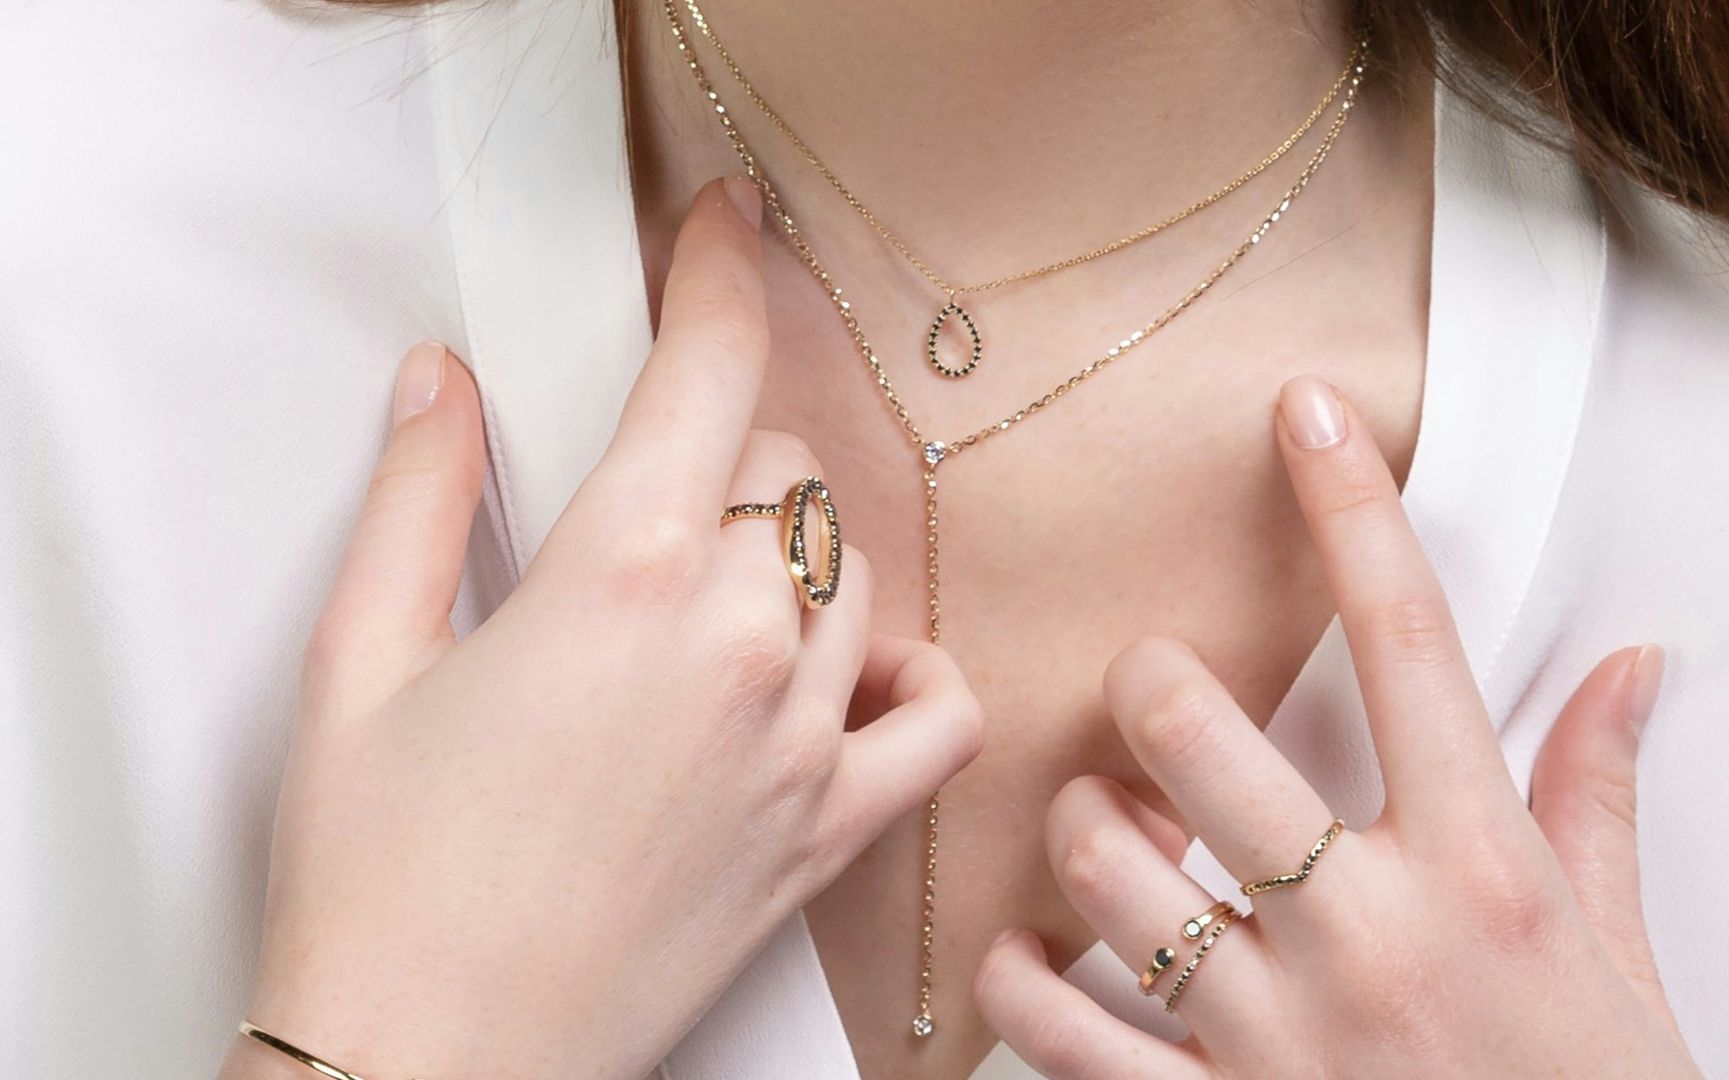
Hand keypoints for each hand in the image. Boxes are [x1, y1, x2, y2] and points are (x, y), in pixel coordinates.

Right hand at [221, 179, 982, 1078]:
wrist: (427, 1061)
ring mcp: (801, 739)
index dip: (721, 273)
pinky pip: (940, 715)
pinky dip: (911, 676)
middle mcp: (736, 642)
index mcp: (619, 576)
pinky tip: (844, 678)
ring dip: (793, 558)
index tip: (726, 222)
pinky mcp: (832, 830)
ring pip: (853, 572)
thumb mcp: (358, 661)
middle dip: (720, 457)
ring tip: (704, 604)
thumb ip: (420, 498)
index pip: (708, 369)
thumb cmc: (380, 882)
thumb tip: (445, 387)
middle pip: (784, 470)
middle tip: (643, 504)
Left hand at [976, 376, 1697, 1077]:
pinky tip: (1037, 958)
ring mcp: (1278, 1032)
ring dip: (1086, 829)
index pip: (1410, 642)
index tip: (1303, 411)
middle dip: (1152, 692)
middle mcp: (1369, 929)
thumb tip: (1633, 666)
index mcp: (1480, 864)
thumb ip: (1599, 796)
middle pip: (1196, 732)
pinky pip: (1061, 1031)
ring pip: (1108, 869)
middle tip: (1155, 706)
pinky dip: (1022, 981)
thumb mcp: (1615, 947)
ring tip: (1109, 835)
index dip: (1352, 509)